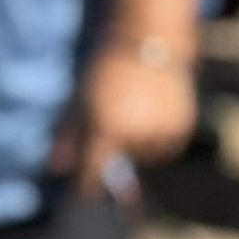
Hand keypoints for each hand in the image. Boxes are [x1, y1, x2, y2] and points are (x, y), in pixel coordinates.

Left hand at [55, 38, 195, 190]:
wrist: (147, 45)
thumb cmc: (104, 74)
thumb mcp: (79, 102)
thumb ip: (67, 137)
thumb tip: (55, 169)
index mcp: (106, 128)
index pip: (92, 173)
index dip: (85, 186)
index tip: (81, 194)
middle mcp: (136, 135)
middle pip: (121, 164)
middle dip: (113, 151)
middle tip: (114, 119)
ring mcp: (162, 132)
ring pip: (146, 157)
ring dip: (137, 146)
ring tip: (134, 112)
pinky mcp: (182, 127)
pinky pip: (166, 148)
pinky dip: (157, 139)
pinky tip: (151, 113)